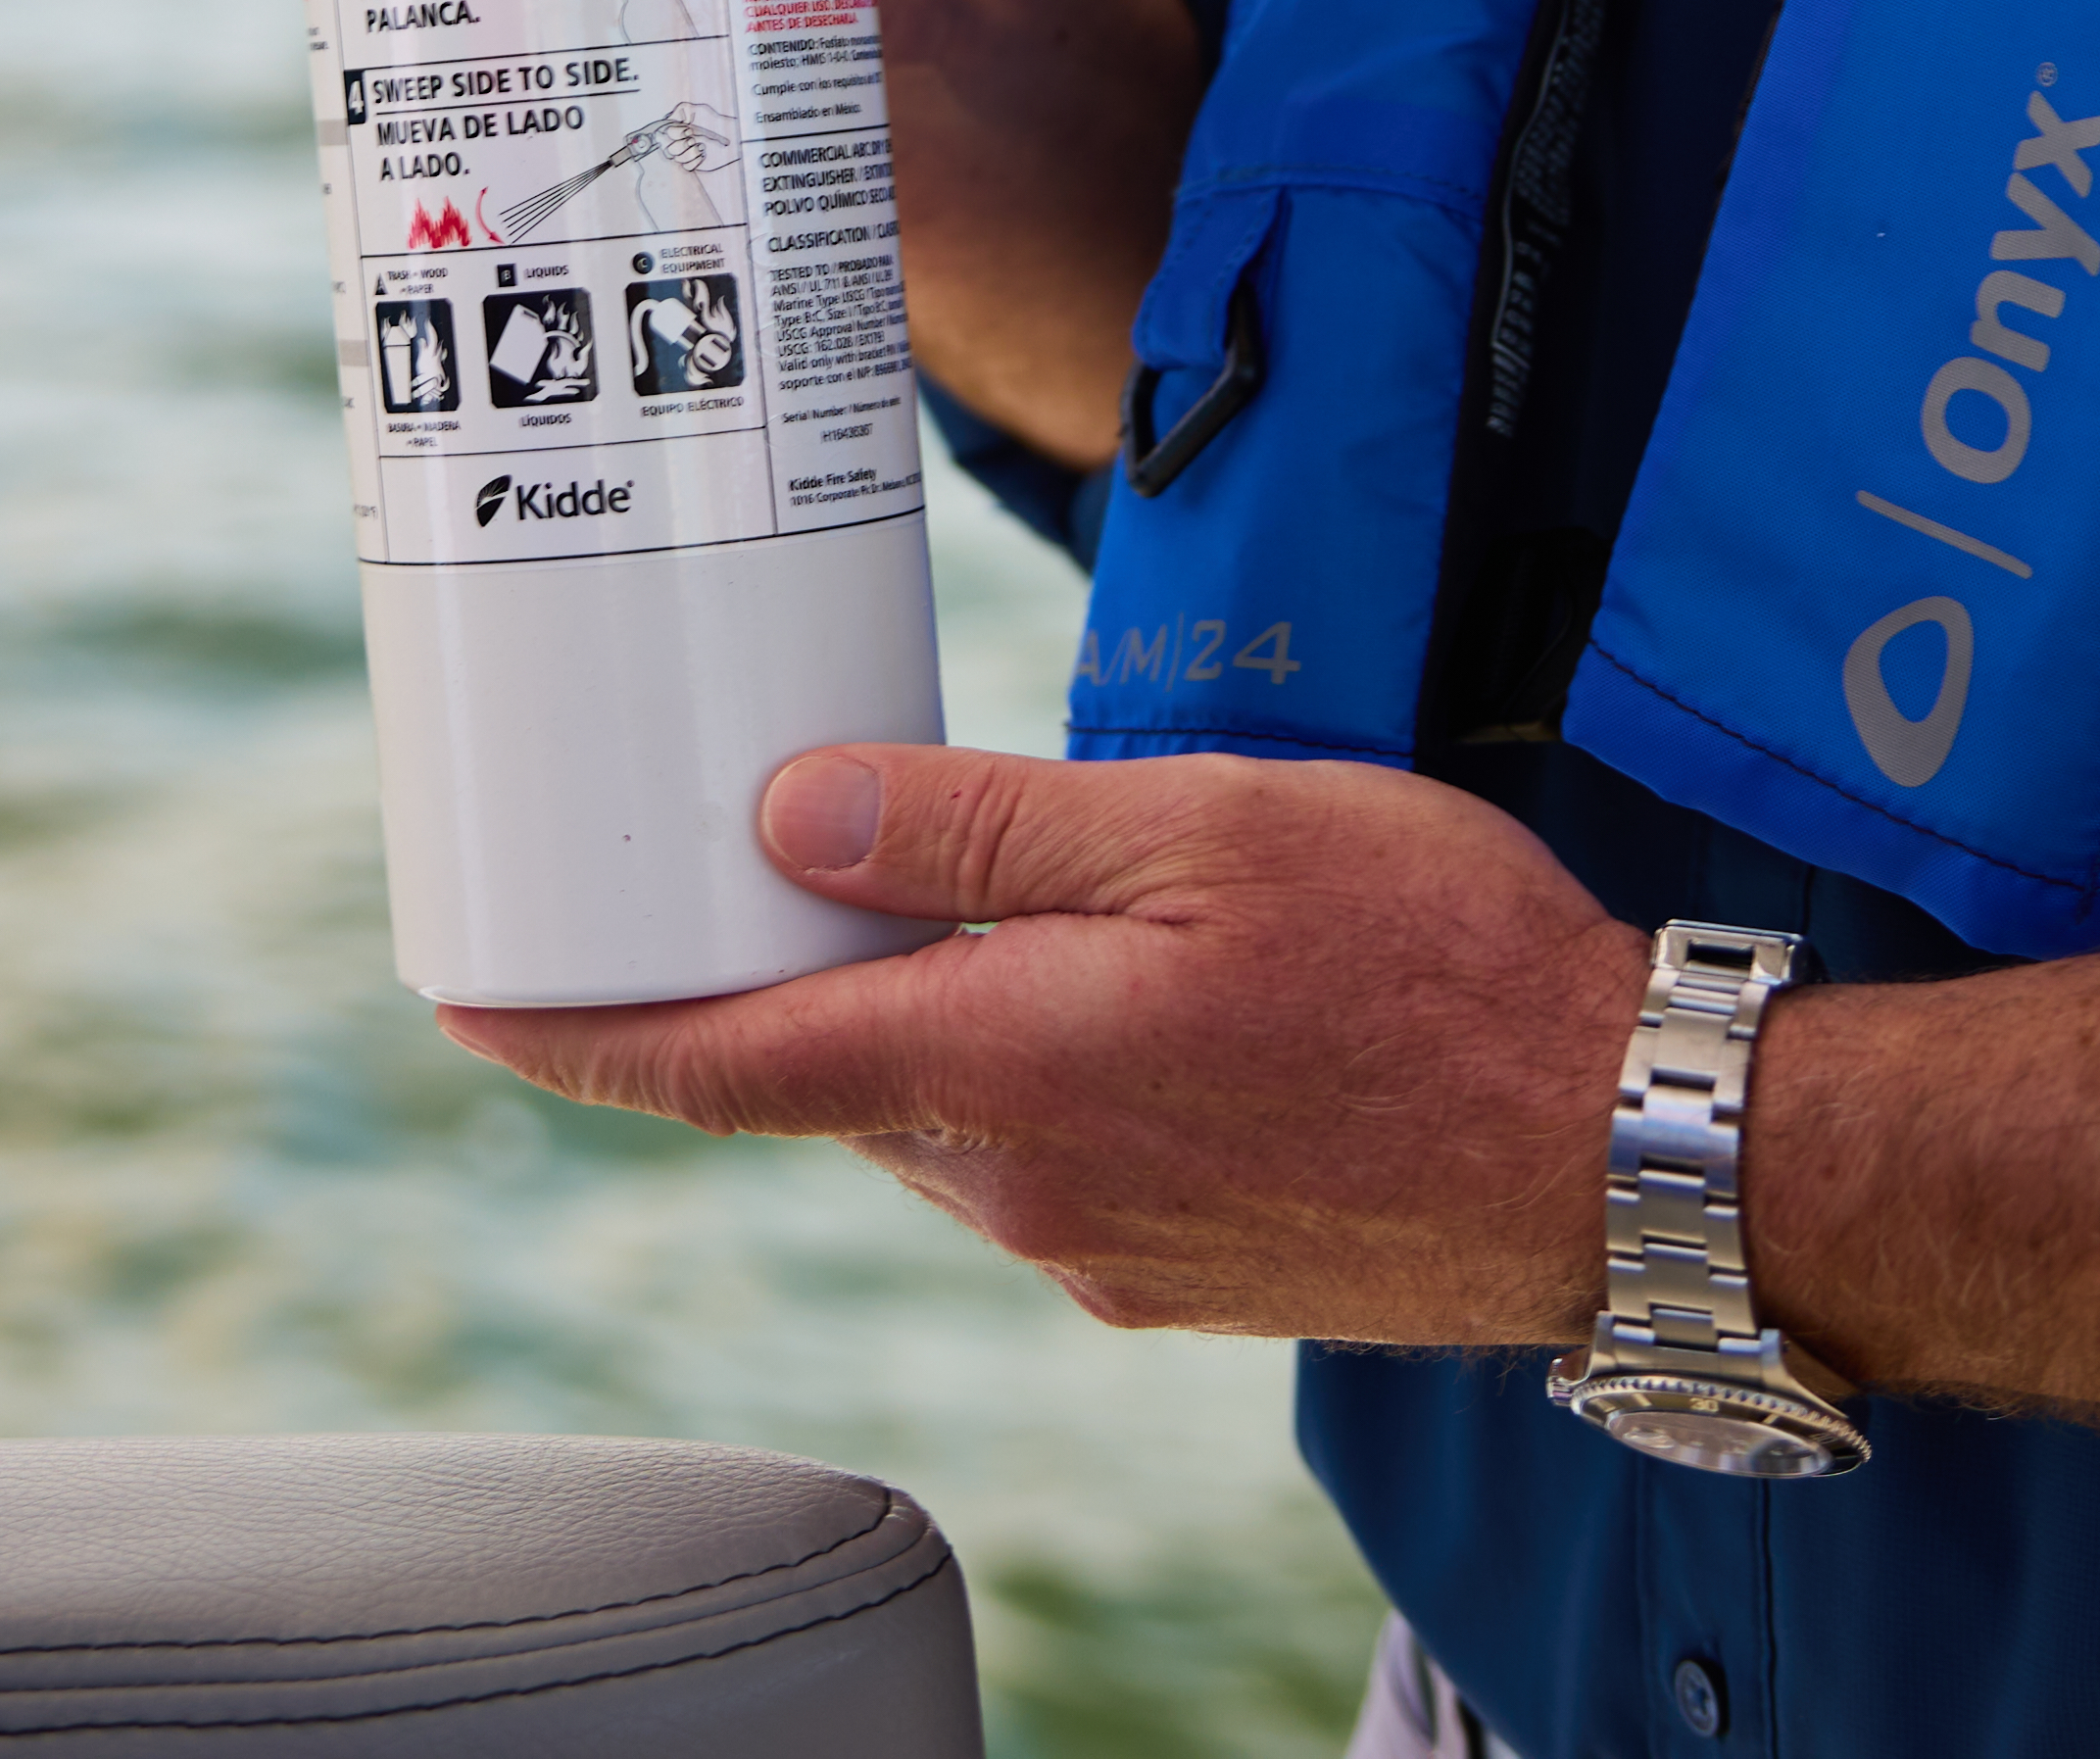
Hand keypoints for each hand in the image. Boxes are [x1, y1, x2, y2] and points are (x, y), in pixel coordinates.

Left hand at [442, 743, 1649, 1344]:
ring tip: (973, 903)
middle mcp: (1022, 1193)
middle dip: (781, 990)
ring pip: (948, 1121)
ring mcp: (1105, 1249)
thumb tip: (786, 826)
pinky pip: (1049, 1161)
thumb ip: (978, 835)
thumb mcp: (1197, 831)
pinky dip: (1031, 1074)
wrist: (1635, 1156)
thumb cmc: (1440, 967)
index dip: (576, 1036)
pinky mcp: (1184, 1272)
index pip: (720, 1069)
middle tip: (746, 863)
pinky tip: (1127, 995)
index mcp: (998, 1074)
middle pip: (834, 1085)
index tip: (464, 1008)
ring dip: (929, 1025)